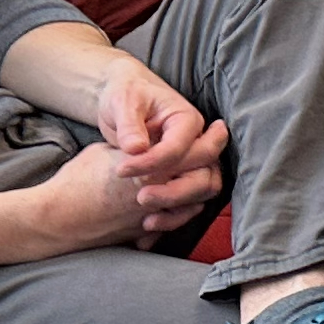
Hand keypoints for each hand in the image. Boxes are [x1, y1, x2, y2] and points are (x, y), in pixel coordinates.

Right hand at [34, 139, 220, 246]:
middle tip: (212, 156)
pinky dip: (181, 211)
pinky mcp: (145, 234)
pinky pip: (175, 223)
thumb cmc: (78, 179)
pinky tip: (178, 201)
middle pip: (207, 182)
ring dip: (199, 190)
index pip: (198, 153)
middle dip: (213, 168)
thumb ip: (135, 147)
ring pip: (196, 205)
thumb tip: (147, 143)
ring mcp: (154, 217)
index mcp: (152, 169)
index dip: (213, 139)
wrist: (58, 218)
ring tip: (198, 174)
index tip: (217, 128)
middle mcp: (160, 195)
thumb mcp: (107, 151)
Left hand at [86, 57, 224, 211]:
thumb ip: (130, 125)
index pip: (178, 149)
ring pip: (201, 193)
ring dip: (177, 209)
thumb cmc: (126, 94)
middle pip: (202, 175)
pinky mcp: (180, 176)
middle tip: (139, 197)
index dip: (151, 163)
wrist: (124, 97)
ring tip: (146, 221)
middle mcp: (196, 143)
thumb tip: (136, 148)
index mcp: (186, 121)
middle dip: (173, 192)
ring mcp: (191, 162)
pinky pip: (186, 203)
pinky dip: (171, 218)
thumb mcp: (123, 101)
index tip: (121, 170)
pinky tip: (145, 229)